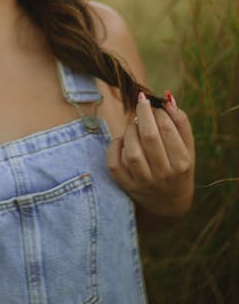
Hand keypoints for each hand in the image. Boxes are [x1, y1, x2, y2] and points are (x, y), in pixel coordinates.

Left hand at [107, 92, 194, 219]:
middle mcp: (164, 174)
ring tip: (133, 124)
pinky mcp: (127, 186)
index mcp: (182, 163)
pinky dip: (115, 147)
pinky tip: (122, 140)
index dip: (158, 112)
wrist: (168, 204)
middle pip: (149, 138)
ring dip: (130, 131)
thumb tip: (168, 99)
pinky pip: (115, 164)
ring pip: (132, 152)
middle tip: (142, 103)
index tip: (156, 107)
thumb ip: (180, 123)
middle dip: (143, 114)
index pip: (167, 129)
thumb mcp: (187, 148)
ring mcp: (144, 182)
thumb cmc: (177, 167)